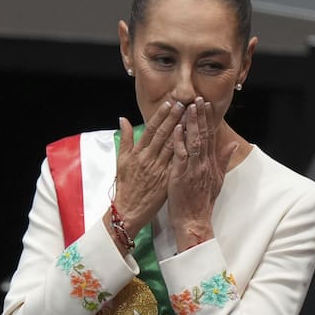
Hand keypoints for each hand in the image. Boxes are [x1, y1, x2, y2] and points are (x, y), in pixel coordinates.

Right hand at [114, 101, 184, 237]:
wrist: (128, 211)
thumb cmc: (126, 186)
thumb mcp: (121, 161)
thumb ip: (125, 139)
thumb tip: (122, 119)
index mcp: (138, 153)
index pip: (151, 130)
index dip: (161, 116)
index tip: (169, 103)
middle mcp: (148, 159)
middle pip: (164, 135)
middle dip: (174, 118)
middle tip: (184, 104)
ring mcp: (158, 169)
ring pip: (173, 146)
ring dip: (182, 131)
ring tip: (191, 118)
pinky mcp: (166, 180)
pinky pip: (178, 163)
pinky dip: (185, 152)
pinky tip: (193, 142)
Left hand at [168, 97, 236, 251]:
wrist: (195, 220)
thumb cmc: (202, 202)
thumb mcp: (218, 180)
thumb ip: (224, 160)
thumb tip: (233, 144)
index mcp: (211, 163)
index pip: (211, 137)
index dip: (208, 120)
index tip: (206, 105)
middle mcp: (204, 163)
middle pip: (204, 135)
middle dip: (201, 116)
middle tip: (198, 98)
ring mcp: (194, 168)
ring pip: (194, 141)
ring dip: (191, 123)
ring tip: (189, 106)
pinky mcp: (182, 174)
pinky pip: (181, 154)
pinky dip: (179, 140)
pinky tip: (177, 127)